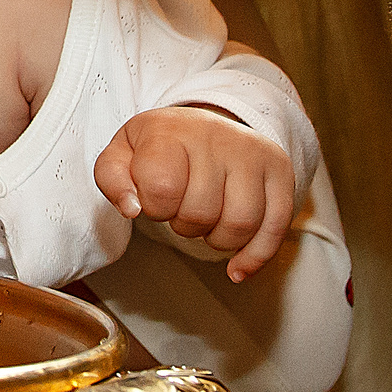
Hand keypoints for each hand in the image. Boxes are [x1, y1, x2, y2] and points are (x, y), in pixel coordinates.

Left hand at [96, 106, 294, 281]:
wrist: (203, 122)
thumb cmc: (160, 146)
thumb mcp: (123, 153)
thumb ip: (112, 179)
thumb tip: (131, 209)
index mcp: (173, 130)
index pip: (162, 188)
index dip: (153, 206)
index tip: (155, 196)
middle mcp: (217, 137)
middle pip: (201, 212)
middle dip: (184, 225)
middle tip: (181, 208)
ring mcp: (253, 153)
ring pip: (240, 223)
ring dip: (217, 240)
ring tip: (206, 222)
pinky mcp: (279, 170)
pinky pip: (277, 226)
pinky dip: (256, 256)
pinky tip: (237, 269)